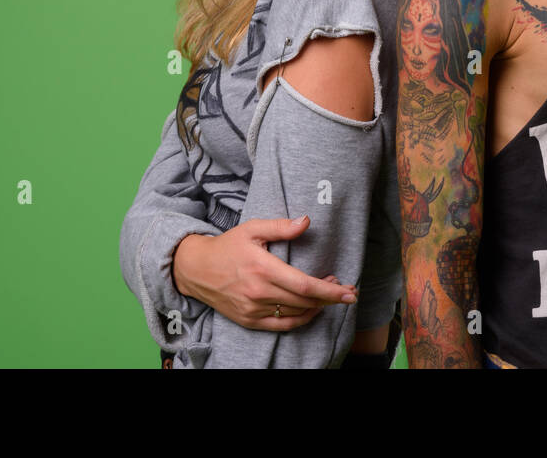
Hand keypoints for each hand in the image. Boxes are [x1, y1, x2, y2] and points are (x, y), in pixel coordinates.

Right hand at [172, 216, 357, 330]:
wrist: (196, 269)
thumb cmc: (228, 246)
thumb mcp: (253, 229)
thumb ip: (281, 227)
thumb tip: (306, 221)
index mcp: (263, 268)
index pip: (305, 285)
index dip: (330, 291)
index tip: (349, 291)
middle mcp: (259, 292)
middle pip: (305, 302)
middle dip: (330, 298)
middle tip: (347, 290)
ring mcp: (254, 309)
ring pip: (296, 314)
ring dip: (318, 307)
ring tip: (330, 295)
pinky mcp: (250, 320)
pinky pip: (282, 325)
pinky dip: (302, 319)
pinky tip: (312, 310)